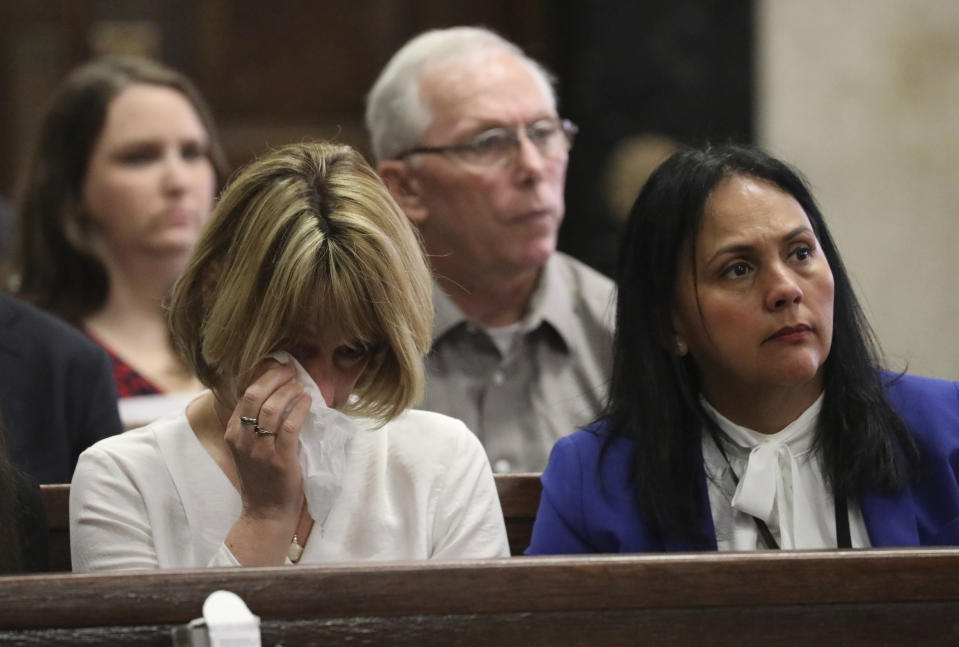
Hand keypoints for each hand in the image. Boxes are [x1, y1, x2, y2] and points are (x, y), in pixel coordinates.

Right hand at [224, 360, 310, 524]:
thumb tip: (273, 394)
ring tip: (301, 385)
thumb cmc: (261, 478)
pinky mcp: (279, 459)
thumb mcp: (247, 448)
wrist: (265, 512)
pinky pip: (290, 426)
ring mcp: (260, 450)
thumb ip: (253, 425)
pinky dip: (300, 409)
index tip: (280, 367)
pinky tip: (308, 401)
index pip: (245, 395)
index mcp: (232, 433)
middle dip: (275, 377)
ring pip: (272, 408)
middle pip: (255, 396)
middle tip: (291, 370)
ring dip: (289, 391)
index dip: (264, 376)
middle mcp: (242, 439)